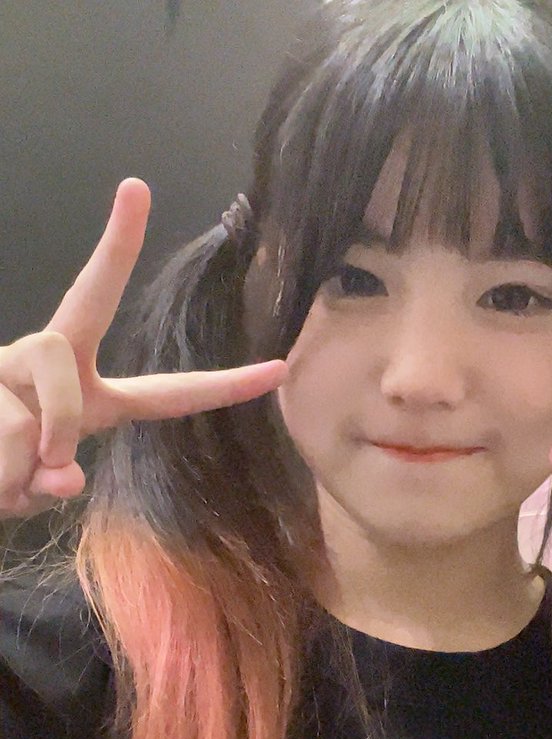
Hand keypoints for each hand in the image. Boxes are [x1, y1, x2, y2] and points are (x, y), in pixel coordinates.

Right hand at [0, 177, 285, 517]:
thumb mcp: (27, 491)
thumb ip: (50, 486)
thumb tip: (62, 477)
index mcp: (91, 399)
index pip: (168, 395)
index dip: (225, 388)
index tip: (278, 369)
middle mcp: (54, 363)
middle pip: (90, 304)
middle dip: (116, 248)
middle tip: (137, 189)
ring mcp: (13, 360)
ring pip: (48, 407)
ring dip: (23, 459)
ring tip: (0, 472)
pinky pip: (11, 429)